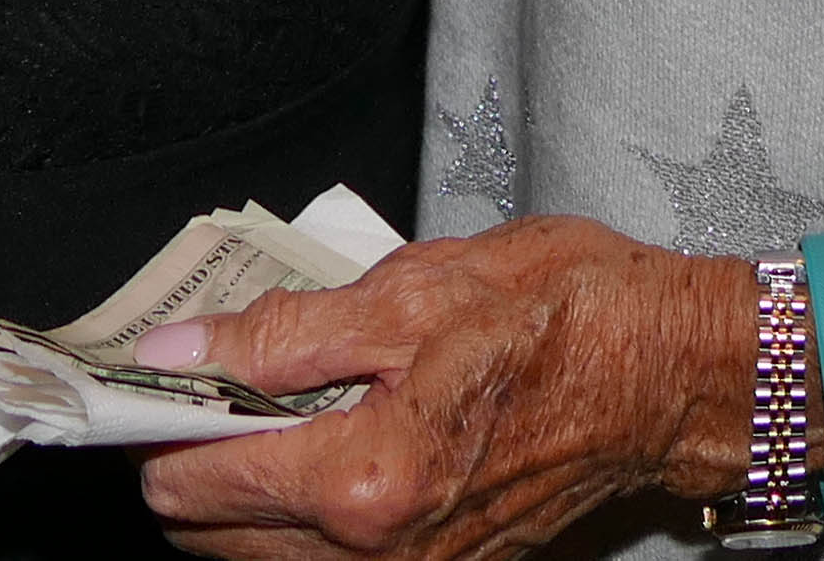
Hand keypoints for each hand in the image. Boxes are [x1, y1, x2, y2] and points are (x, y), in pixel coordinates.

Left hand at [136, 216, 755, 560]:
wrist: (668, 369)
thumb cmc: (561, 314)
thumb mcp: (413, 290)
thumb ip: (283, 332)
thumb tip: (182, 348)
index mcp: (365, 480)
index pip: (194, 481)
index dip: (160, 418)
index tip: (155, 368)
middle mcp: (380, 552)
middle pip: (211, 536)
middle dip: (195, 454)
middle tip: (212, 369)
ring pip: (264, 555)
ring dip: (246, 483)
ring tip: (270, 392)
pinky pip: (329, 557)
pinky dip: (304, 504)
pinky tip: (329, 425)